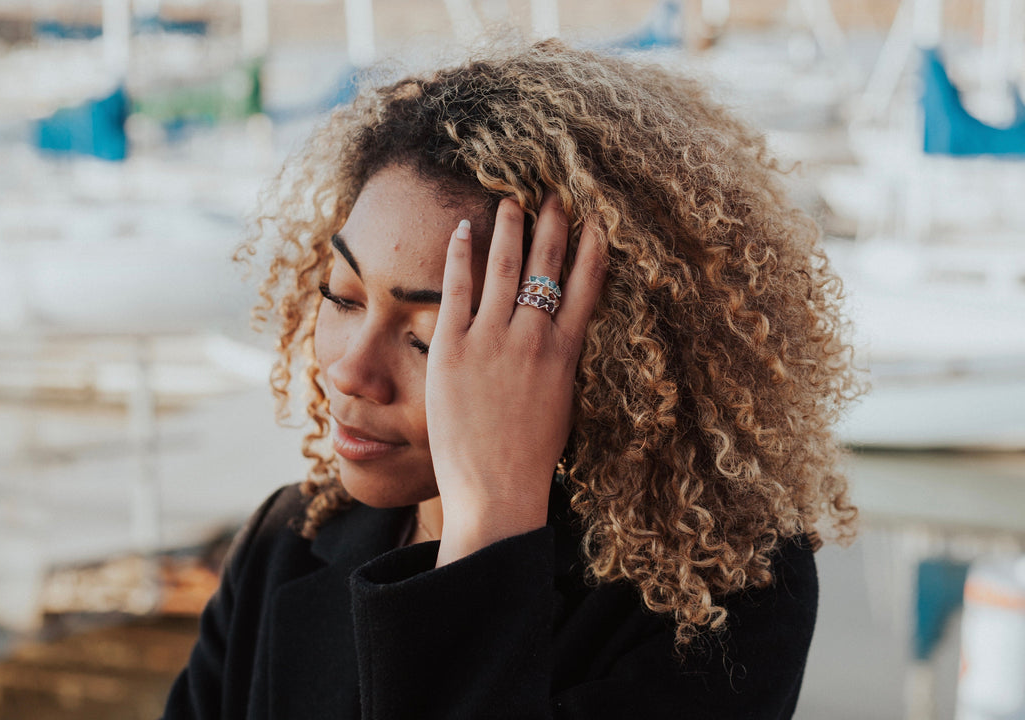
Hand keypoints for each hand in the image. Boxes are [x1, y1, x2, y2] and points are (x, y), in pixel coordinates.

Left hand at [426, 193, 606, 565]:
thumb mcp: (559, 404)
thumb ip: (556, 364)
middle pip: (548, 267)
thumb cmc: (531, 458)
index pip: (585, 287)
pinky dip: (461, 255)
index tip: (594, 221)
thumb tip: (553, 335)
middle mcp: (534, 338)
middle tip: (554, 195)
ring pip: (505, 268)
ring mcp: (492, 341)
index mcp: (565, 353)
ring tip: (509, 200)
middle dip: (553, 226)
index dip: (590, 249)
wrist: (496, 489)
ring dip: (509, 228)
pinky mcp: (453, 348)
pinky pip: (457, 289)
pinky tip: (462, 229)